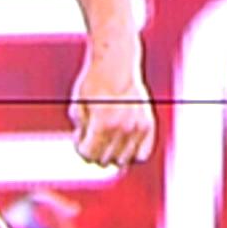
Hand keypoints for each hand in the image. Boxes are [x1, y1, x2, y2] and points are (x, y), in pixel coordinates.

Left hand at [67, 50, 155, 167]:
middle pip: (104, 161)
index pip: (89, 154)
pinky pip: (141, 155)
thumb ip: (80, 131)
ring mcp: (138, 128)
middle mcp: (123, 128)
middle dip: (93, 152)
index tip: (79, 137)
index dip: (80, 149)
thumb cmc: (93, 84)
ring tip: (105, 140)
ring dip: (111, 156)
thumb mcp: (77, 106)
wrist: (117, 65)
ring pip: (123, 162)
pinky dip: (130, 155)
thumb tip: (86, 152)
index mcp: (102, 123)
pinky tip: (121, 144)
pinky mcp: (148, 126)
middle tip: (91, 137)